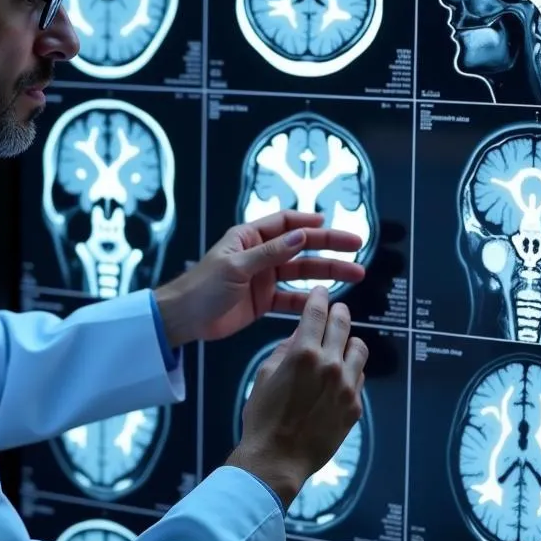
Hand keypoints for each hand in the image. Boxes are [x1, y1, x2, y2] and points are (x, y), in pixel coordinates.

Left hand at [153, 210, 364, 346]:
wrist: (183, 318)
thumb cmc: (201, 286)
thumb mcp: (235, 267)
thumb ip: (270, 253)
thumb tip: (301, 236)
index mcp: (249, 238)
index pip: (285, 223)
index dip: (310, 222)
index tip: (333, 224)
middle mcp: (259, 255)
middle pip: (301, 247)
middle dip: (329, 246)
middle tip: (357, 246)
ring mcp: (263, 278)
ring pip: (302, 272)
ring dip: (328, 273)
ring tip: (356, 274)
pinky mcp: (263, 302)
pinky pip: (292, 298)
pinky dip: (309, 300)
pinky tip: (328, 301)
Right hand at [226, 287, 367, 510]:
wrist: (277, 458)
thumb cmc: (263, 418)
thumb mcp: (263, 376)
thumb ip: (283, 351)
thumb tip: (297, 338)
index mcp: (303, 354)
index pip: (316, 314)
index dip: (319, 298)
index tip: (321, 292)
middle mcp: (330, 365)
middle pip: (342, 326)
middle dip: (339, 313)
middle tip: (337, 309)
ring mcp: (346, 386)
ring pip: (359, 350)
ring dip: (349, 342)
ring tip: (341, 345)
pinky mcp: (354, 406)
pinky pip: (359, 377)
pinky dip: (351, 370)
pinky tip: (340, 376)